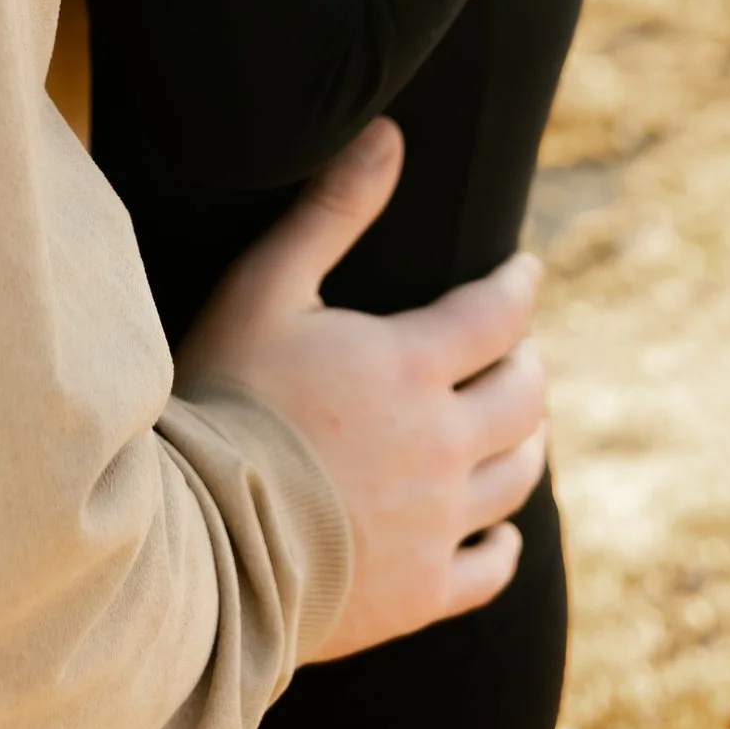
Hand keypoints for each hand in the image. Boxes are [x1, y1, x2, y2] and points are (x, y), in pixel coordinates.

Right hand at [178, 119, 546, 661]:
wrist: (201, 540)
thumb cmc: (225, 399)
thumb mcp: (266, 288)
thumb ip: (332, 212)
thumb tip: (389, 136)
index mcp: (412, 366)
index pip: (499, 313)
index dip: (518, 284)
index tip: (523, 269)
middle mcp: (444, 446)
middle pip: (524, 397)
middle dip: (528, 363)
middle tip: (518, 349)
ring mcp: (437, 525)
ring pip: (518, 477)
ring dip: (527, 442)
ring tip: (518, 424)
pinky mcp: (421, 592)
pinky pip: (491, 568)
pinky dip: (504, 544)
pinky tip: (499, 533)